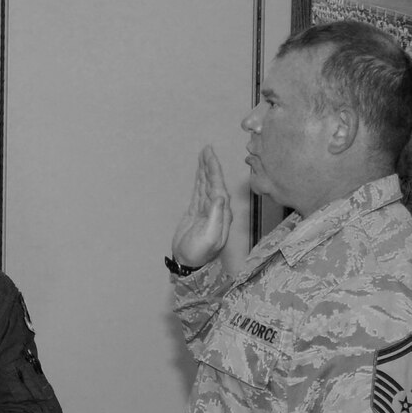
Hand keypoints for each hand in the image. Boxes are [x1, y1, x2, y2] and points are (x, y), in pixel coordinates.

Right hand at [171, 146, 229, 267]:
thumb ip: (215, 216)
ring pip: (206, 184)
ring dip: (205, 170)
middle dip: (210, 165)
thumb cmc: (200, 253)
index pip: (218, 186)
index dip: (214, 170)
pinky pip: (198, 191)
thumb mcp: (211, 236)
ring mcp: (206, 209)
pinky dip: (199, 180)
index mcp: (222, 213)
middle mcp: (216, 209)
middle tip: (206, 148)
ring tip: (203, 154)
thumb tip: (218, 196)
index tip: (210, 156)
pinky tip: (199, 172)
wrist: (189, 264)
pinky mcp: (196, 212)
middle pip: (213, 182)